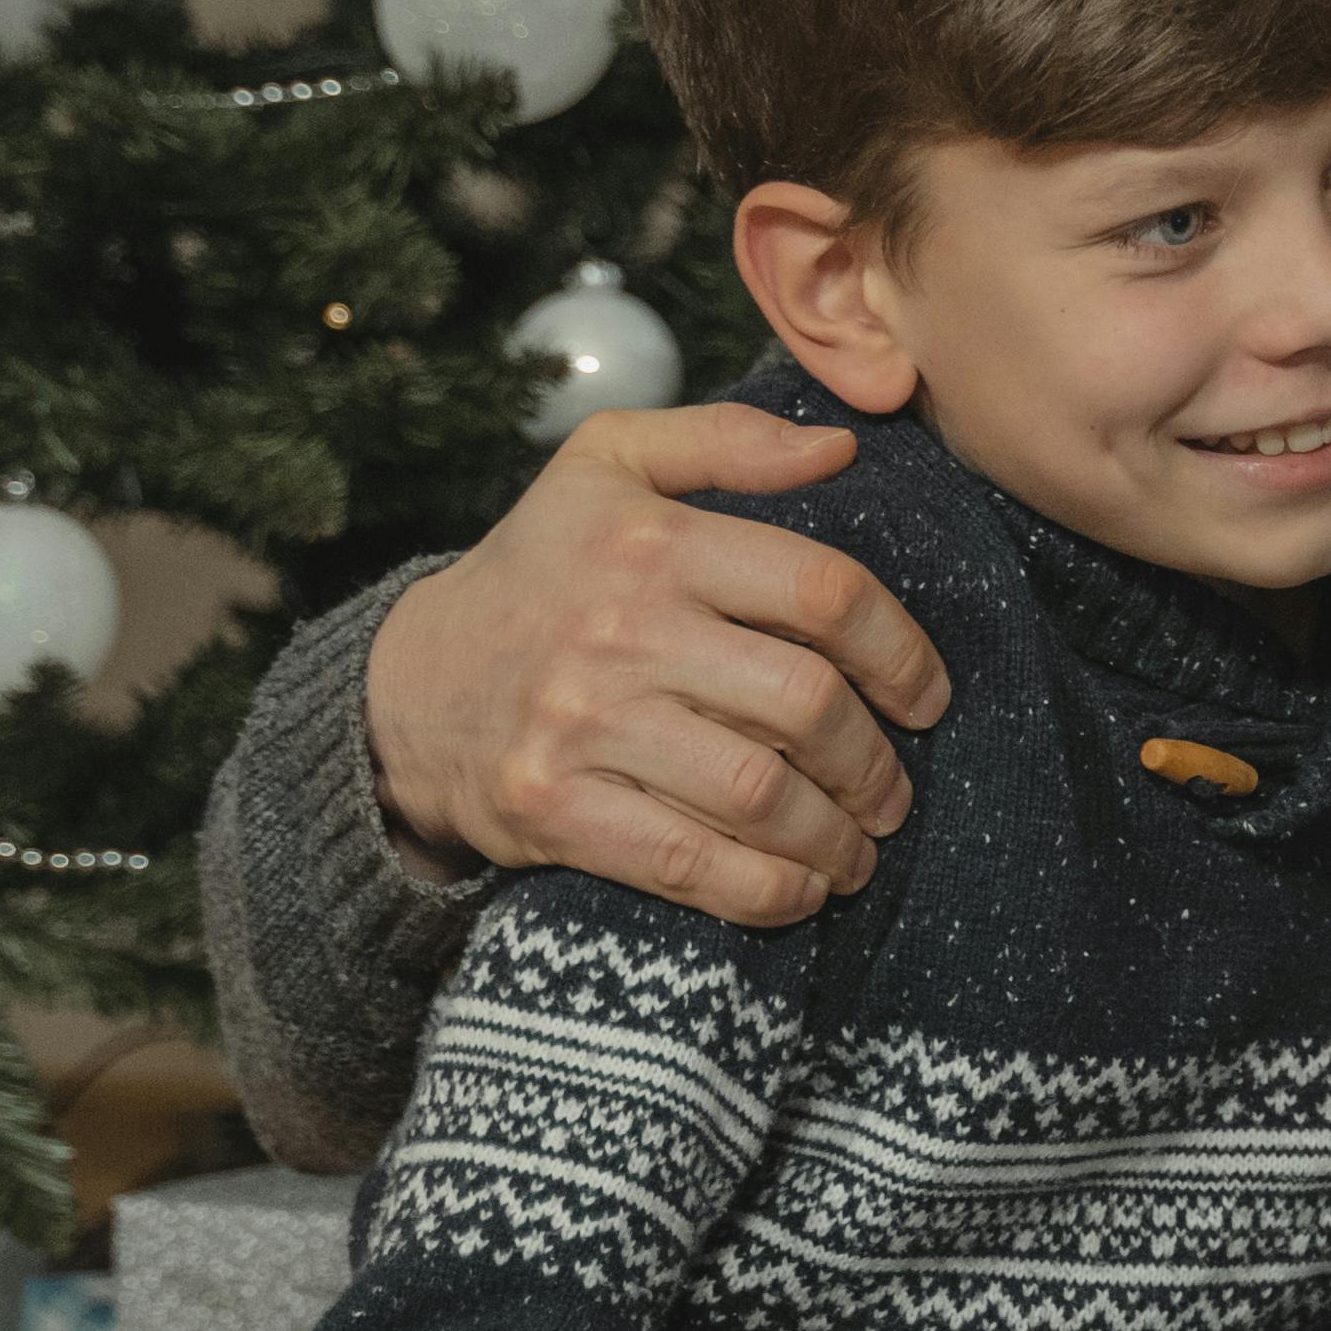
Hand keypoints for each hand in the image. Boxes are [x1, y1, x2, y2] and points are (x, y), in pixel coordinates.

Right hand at [362, 398, 949, 927]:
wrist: (405, 683)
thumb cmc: (537, 569)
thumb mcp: (608, 465)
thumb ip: (726, 440)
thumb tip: (841, 445)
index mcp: (653, 542)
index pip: (821, 592)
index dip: (899, 651)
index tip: (925, 697)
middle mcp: (622, 631)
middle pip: (804, 705)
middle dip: (874, 762)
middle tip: (894, 791)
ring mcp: (584, 725)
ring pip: (758, 794)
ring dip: (833, 836)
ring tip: (858, 848)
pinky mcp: (554, 809)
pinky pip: (689, 864)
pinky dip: (765, 890)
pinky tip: (799, 889)